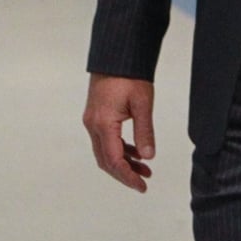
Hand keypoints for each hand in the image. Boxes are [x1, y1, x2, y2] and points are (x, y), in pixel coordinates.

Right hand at [83, 74, 156, 191]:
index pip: (114, 161)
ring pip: (105, 151)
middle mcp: (92, 125)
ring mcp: (92, 120)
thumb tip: (148, 156)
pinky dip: (120, 149)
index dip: (128, 176)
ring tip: (144, 169)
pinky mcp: (96, 115)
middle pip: (106, 160)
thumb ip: (145, 132)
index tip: (142, 186)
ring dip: (123, 162)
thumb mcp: (142, 104)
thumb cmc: (129, 75)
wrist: (116, 54)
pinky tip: (136, 152)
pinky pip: (106, 140)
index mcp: (103, 124)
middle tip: (143, 182)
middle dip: (124, 174)